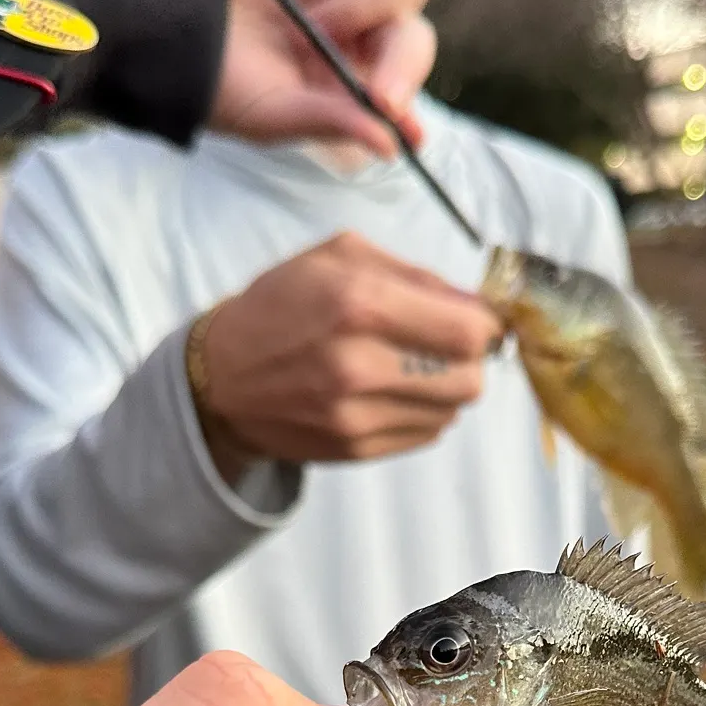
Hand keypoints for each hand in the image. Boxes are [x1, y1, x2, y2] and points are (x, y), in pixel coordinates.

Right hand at [201, 232, 501, 464]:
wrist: (221, 376)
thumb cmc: (282, 304)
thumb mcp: (337, 257)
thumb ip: (414, 275)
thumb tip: (474, 305)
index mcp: (359, 303)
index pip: (467, 331)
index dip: (484, 326)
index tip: (474, 321)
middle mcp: (360, 364)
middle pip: (469, 378)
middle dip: (468, 360)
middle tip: (445, 346)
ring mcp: (356, 414)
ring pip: (452, 410)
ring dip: (446, 387)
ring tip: (413, 368)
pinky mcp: (355, 447)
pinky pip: (426, 434)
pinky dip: (423, 412)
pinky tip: (393, 392)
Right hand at [211, 0, 437, 154]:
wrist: (165, 18)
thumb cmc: (218, 77)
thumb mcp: (275, 113)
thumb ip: (334, 122)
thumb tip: (391, 147)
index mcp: (353, 72)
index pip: (404, 77)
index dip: (409, 91)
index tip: (394, 112)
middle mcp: (359, 22)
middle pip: (416, 32)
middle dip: (402, 63)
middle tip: (373, 91)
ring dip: (366, 1)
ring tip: (313, 18)